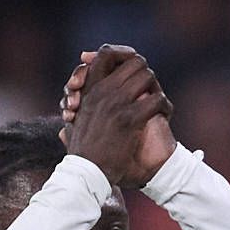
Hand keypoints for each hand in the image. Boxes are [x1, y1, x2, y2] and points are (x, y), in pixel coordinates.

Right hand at [61, 45, 172, 187]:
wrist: (87, 174)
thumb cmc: (82, 156)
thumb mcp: (72, 131)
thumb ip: (71, 122)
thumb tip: (64, 127)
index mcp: (89, 90)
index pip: (105, 55)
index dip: (122, 54)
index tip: (131, 65)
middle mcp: (102, 91)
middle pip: (133, 61)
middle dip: (144, 71)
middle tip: (149, 87)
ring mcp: (116, 104)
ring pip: (146, 76)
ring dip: (156, 87)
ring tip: (158, 101)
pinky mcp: (129, 120)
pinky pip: (155, 100)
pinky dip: (164, 106)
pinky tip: (164, 115)